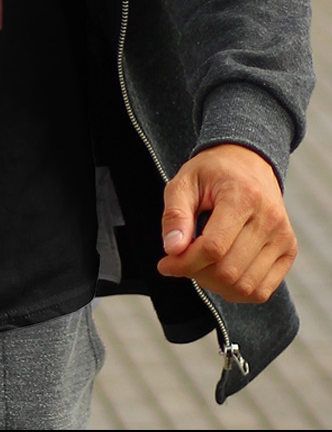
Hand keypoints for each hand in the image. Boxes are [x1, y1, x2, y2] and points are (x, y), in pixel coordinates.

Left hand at [157, 143, 296, 303]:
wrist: (248, 161)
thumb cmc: (211, 172)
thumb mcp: (183, 182)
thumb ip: (175, 214)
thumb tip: (172, 249)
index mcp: (243, 196)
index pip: (213, 247)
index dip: (185, 262)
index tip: (165, 263)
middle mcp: (269, 218)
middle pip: (228, 270)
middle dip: (196, 273)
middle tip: (180, 261)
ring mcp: (283, 237)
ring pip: (245, 286)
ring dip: (214, 284)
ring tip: (199, 264)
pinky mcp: (289, 250)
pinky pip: (262, 290)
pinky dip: (236, 291)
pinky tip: (218, 272)